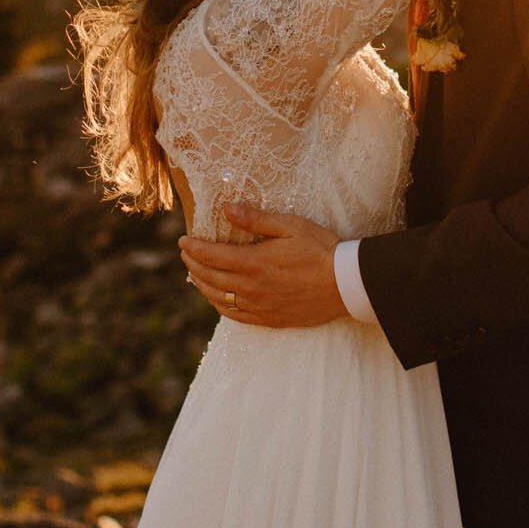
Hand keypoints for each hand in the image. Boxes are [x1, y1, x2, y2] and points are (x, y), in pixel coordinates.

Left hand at [178, 205, 345, 327]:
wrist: (345, 285)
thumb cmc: (320, 250)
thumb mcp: (290, 226)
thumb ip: (255, 219)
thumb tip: (226, 208)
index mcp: (253, 262)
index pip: (210, 255)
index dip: (193, 248)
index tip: (183, 240)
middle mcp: (251, 287)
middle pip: (209, 276)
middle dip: (192, 264)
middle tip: (186, 254)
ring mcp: (258, 306)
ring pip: (218, 298)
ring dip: (201, 284)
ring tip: (195, 274)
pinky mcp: (268, 319)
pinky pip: (234, 315)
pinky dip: (218, 304)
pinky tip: (216, 297)